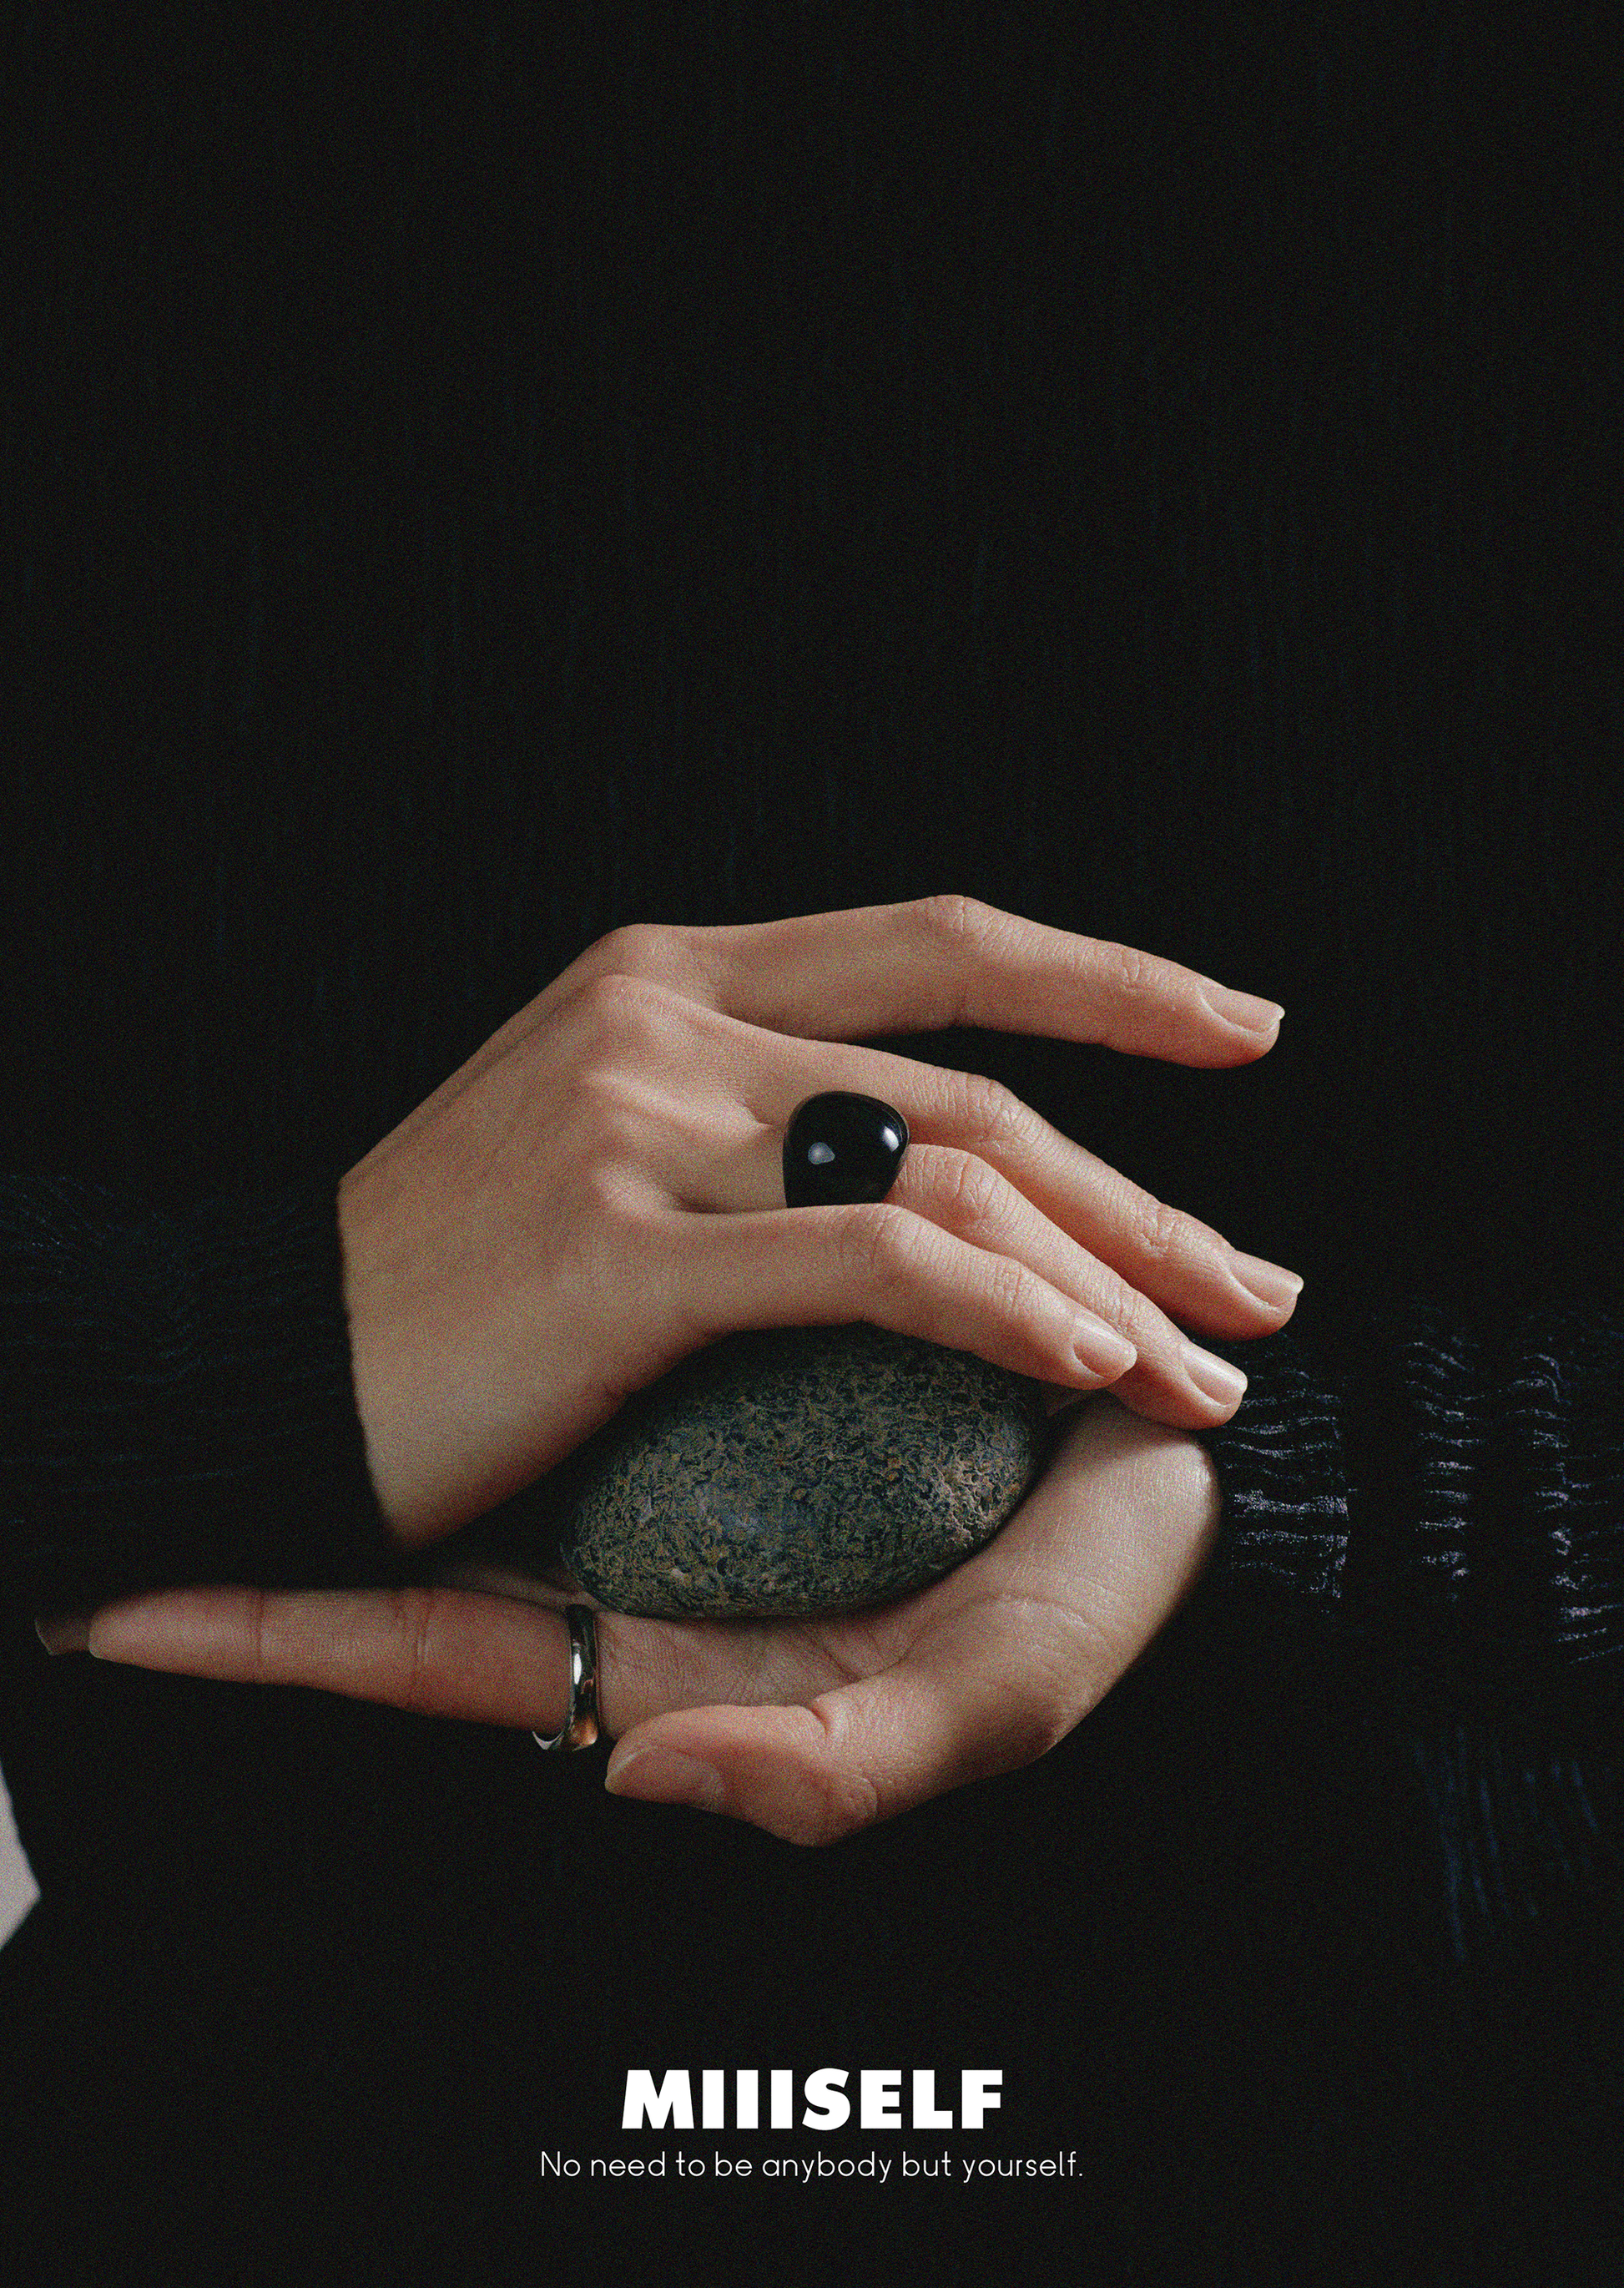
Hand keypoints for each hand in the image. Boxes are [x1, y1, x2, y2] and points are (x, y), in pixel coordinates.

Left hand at [43, 1395, 1219, 1844]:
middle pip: (420, 1541)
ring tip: (245, 1374)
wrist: (1190, 1480)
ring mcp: (682, 1447)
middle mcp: (656, 1546)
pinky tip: (481, 1276)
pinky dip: (533, 1332)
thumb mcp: (994, 1699)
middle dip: (270, 1534)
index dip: (282, 1632)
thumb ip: (832, 1764)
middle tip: (97, 1511)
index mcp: (680, 1649)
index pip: (434, 1647)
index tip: (112, 1614)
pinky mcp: (732, 1346)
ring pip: (489, 1430)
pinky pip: (600, 1327)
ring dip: (375, 1414)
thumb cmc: (1097, 1603)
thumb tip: (643, 1773)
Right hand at [335, 893, 1298, 1548]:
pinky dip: (1002, 1308)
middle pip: (977, 1079)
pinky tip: (1087, 1362)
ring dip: (1107, 1276)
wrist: (253, 1365)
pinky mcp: (619, 1248)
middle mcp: (664, 1018)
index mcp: (670, 977)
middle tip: (1255, 1287)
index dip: (1109, 976)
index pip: (937, 941)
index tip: (1238, 1024)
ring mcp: (639, 1120)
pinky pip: (867, 1263)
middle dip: (1146, 1190)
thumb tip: (883, 1140)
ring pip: (946, 1171)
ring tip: (1203, 1369)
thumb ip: (736, 1111)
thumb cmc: (436, 1281)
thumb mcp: (589, 1139)